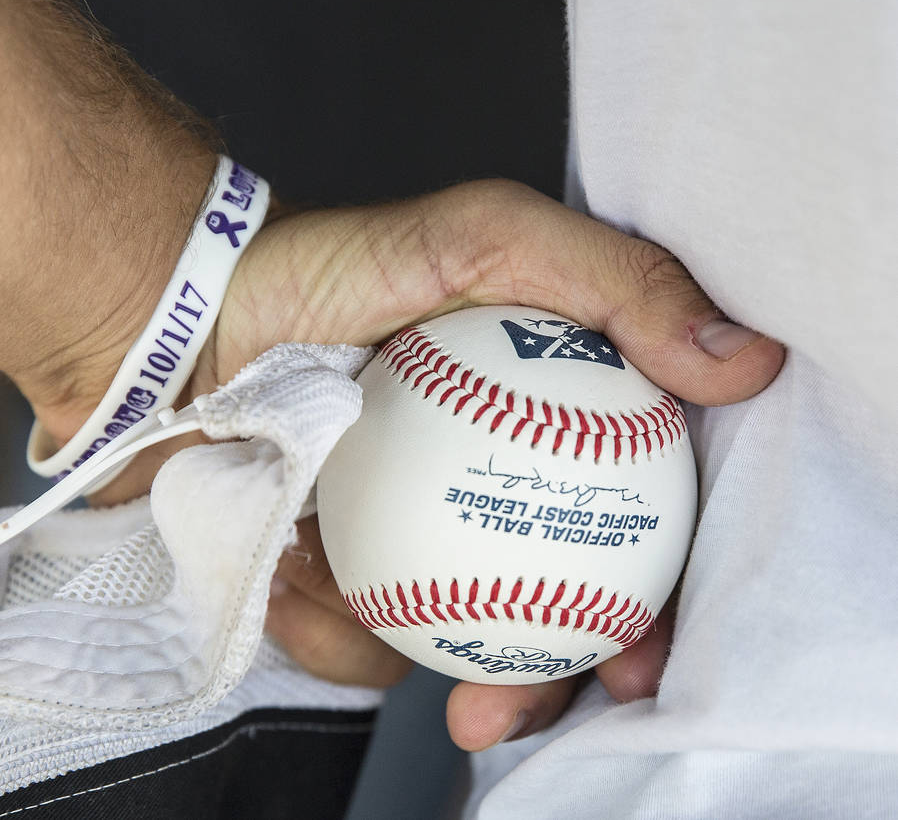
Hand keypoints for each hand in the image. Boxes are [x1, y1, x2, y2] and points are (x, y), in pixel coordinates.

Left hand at [195, 179, 784, 749]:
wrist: (198, 312)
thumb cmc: (339, 267)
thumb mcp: (484, 239)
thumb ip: (614, 282)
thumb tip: (746, 364)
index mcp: (549, 431)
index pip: (626, 524)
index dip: (649, 603)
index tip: (638, 655)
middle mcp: (488, 493)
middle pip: (549, 611)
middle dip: (545, 679)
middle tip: (510, 704)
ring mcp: (413, 541)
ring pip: (454, 641)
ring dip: (417, 660)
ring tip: (361, 622)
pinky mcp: (340, 575)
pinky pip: (352, 639)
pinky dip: (326, 629)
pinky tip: (297, 581)